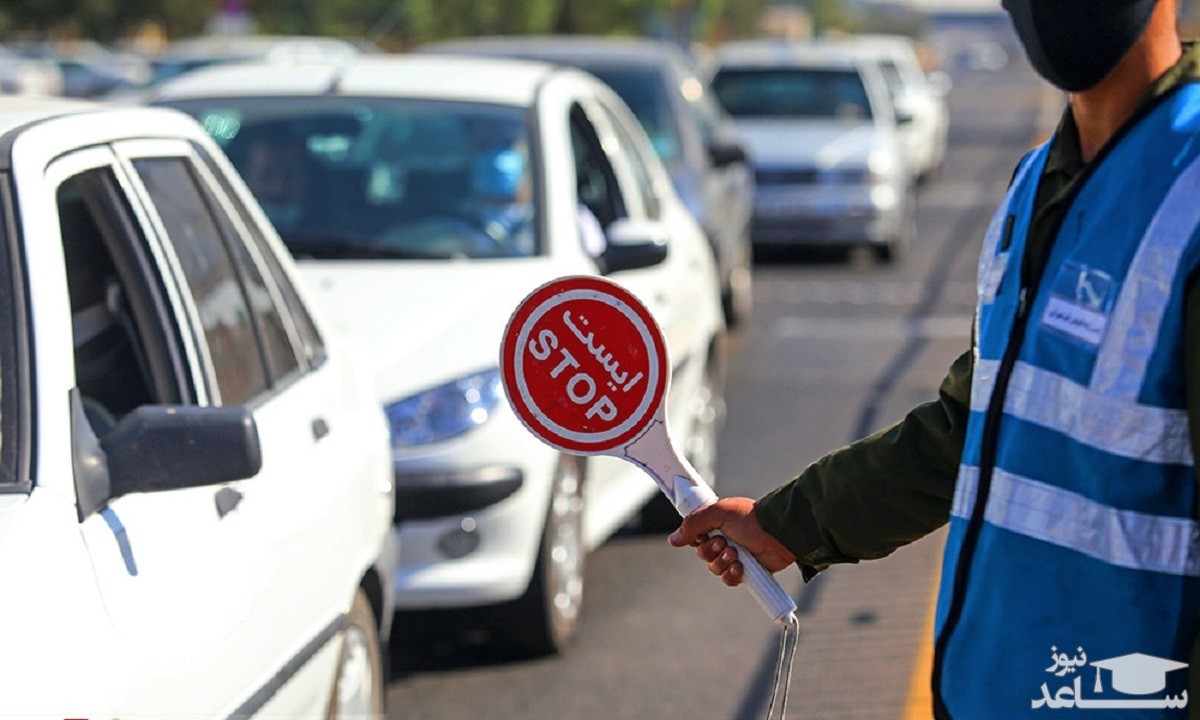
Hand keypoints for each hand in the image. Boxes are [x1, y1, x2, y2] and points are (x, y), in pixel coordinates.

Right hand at [668, 497, 795, 586]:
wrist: (777, 534)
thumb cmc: (750, 519)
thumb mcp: (718, 513)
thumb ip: (693, 524)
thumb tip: (672, 539)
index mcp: (716, 523)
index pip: (695, 535)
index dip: (696, 538)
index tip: (703, 535)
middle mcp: (724, 539)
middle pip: (702, 554)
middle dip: (711, 550)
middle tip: (725, 542)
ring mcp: (734, 556)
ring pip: (714, 568)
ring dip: (723, 562)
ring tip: (736, 554)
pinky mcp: (745, 570)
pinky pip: (728, 579)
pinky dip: (732, 575)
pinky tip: (740, 567)